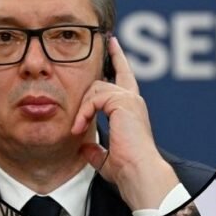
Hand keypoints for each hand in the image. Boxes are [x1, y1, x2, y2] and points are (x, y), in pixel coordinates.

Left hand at [71, 37, 179, 210]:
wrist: (138, 172)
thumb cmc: (128, 169)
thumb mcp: (106, 158)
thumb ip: (95, 151)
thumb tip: (85, 148)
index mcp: (132, 112)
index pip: (125, 81)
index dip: (119, 61)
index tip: (113, 44)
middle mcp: (134, 101)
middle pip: (115, 73)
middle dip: (111, 58)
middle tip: (105, 43)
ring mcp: (130, 100)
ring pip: (96, 88)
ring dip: (82, 108)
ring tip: (77, 127)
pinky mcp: (123, 102)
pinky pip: (94, 99)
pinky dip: (83, 113)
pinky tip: (79, 127)